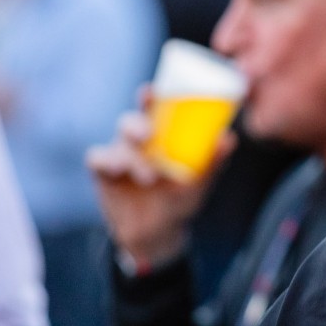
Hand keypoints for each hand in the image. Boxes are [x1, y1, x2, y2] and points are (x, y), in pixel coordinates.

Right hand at [87, 86, 234, 271]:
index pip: (154, 110)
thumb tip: (228, 139)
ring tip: (147, 176)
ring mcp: (119, 154)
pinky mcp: (103, 172)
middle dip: (137, 126)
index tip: (150, 91)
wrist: (157, 234)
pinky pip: (97, 159)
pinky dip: (106, 161)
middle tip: (147, 137)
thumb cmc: (179, 200)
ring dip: (130, 156)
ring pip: (117, 142)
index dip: (150, 97)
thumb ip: (212, 161)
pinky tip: (118, 170)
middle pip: (130, 122)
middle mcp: (137, 141)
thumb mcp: (199, 183)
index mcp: (160, 136)